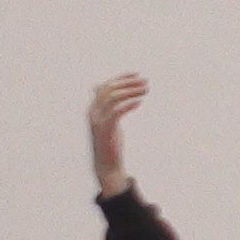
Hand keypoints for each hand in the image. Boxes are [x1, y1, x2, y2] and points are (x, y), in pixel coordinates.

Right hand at [89, 74, 146, 197]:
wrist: (107, 165)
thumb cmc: (110, 143)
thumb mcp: (108, 122)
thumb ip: (109, 108)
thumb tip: (111, 95)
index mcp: (94, 109)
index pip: (106, 86)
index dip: (121, 78)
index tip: (136, 74)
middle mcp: (93, 112)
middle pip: (110, 90)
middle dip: (128, 83)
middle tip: (145, 81)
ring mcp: (98, 121)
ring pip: (113, 98)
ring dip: (131, 91)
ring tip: (145, 90)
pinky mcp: (105, 130)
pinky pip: (116, 112)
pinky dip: (128, 105)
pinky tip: (139, 103)